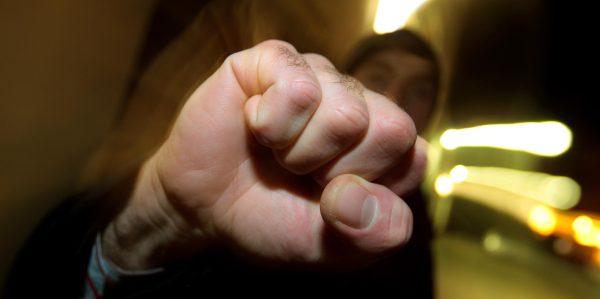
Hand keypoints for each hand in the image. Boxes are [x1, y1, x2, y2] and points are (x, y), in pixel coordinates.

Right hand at [102, 40, 426, 269]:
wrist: (203, 208)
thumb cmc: (270, 218)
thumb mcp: (332, 247)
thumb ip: (373, 234)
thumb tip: (357, 193)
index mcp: (382, 143)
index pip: (412, 156)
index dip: (366, 189)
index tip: (330, 199)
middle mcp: (357, 101)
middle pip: (391, 128)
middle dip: (338, 171)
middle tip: (303, 175)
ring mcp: (318, 76)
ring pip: (346, 112)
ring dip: (299, 153)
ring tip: (277, 153)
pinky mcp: (275, 60)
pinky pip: (297, 85)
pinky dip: (271, 123)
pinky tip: (257, 126)